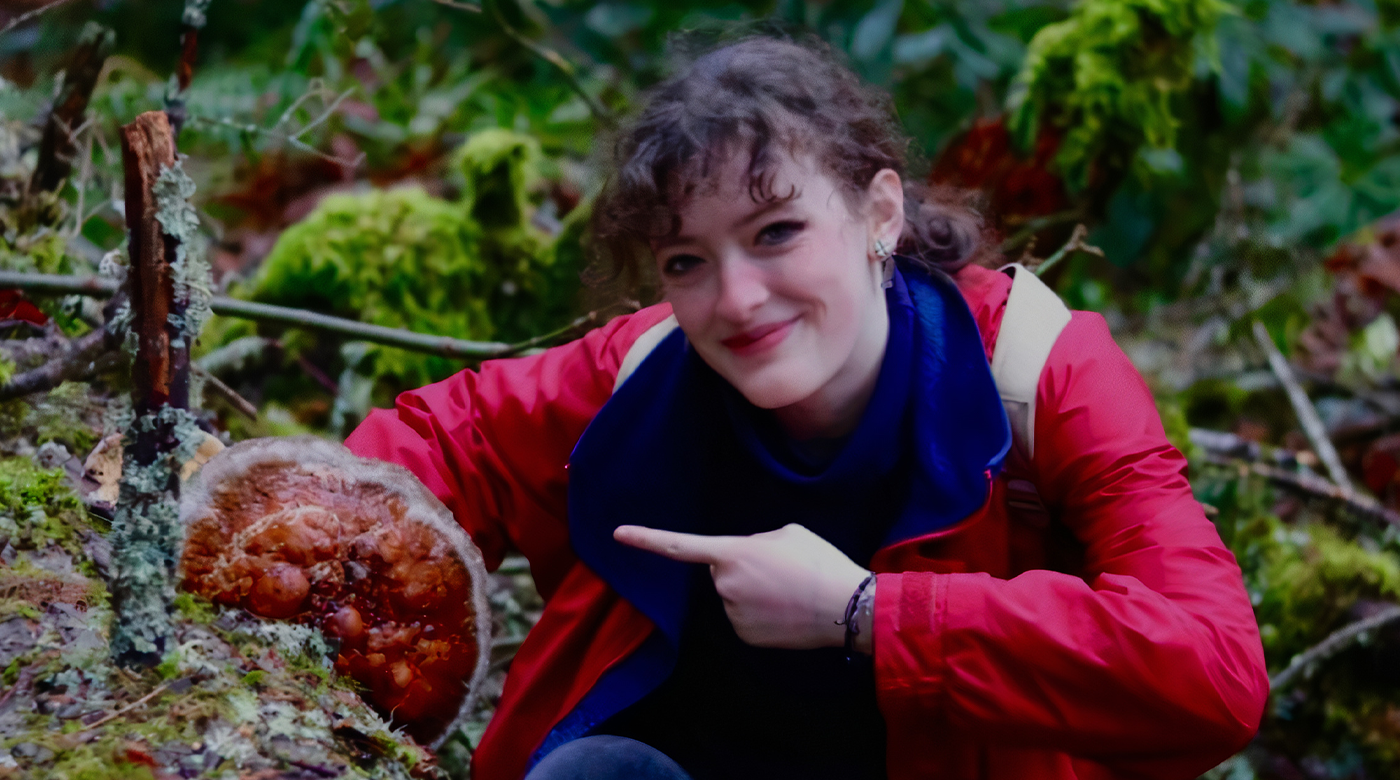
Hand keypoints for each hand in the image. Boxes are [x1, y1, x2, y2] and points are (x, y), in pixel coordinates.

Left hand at [613, 523, 869, 649]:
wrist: (845, 606)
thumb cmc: (819, 563)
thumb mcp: (788, 533)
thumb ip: (757, 541)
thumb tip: (748, 556)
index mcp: (732, 553)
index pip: (680, 545)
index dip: (647, 538)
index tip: (618, 534)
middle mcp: (724, 585)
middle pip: (722, 572)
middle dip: (742, 568)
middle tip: (780, 570)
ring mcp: (733, 614)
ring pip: (734, 596)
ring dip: (754, 592)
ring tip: (789, 590)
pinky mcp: (745, 636)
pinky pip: (744, 618)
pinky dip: (761, 615)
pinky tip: (786, 611)